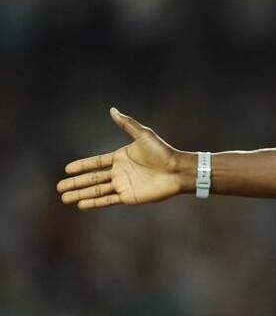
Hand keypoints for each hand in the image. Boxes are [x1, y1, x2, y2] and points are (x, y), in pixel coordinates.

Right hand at [57, 108, 185, 209]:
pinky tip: (81, 205)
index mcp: (120, 157)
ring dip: (80, 194)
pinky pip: (107, 200)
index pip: (96, 162)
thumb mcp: (143, 135)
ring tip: (64, 198)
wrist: (177, 170)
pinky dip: (94, 203)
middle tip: (59, 187)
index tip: (67, 169)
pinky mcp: (128, 196)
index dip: (81, 166)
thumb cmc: (163, 152)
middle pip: (92, 178)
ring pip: (96, 191)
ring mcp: (123, 185)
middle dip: (75, 183)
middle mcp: (119, 172)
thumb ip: (127, 124)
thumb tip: (112, 109)